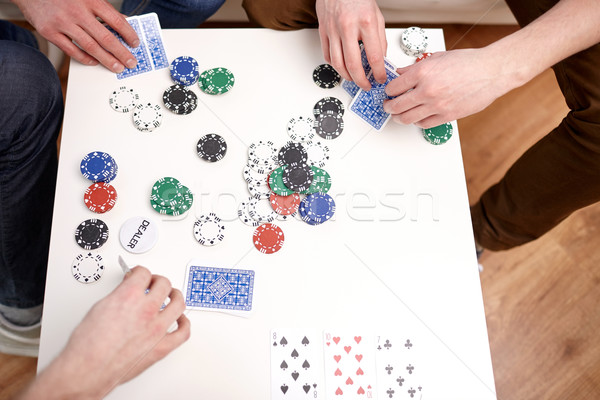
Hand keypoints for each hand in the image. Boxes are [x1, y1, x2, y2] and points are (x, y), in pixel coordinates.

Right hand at [12, 0, 138, 71]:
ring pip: (91, 47)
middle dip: (121, 53)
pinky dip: (85, 58)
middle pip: (106, 37)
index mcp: (90, 0)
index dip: (128, 34)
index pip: (116, 20)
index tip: (135, 43)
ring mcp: (63, 22)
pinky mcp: (50, 32)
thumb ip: (104, 9)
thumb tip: (125, 22)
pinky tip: (94, 62)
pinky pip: (72, 50)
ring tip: (117, 67)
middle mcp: (77, 11)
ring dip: (107, 60)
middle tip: (131, 62)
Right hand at [21, 267, 189, 399]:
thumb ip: (118, 295)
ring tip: (171, 295)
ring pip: (178, 304)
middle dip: (157, 280)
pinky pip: (183, 332)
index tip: (139, 274)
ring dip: (175, 296)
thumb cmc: (88, 345)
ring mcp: (157, 329)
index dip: (140, 272)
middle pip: (164, 284)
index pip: (143, 273)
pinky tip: (180, 320)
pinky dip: (184, 323)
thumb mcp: (99, 307)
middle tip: (153, 282)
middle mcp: (147, 310)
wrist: (88, 370)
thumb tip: (125, 293)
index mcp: (130, 296)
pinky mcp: (162, 347)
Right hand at [315, 0, 386, 89]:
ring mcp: (333, 30)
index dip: (378, 72)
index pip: (374, 56)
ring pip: (338, 64)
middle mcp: (348, 27)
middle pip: (353, 64)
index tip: (380, 78)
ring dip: (347, 76)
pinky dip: (335, 66)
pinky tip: (342, 67)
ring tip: (354, 79)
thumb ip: (380, 39)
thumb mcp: (377, 16)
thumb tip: (380, 60)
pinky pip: (327, 56)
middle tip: (366, 85)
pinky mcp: (323, 32)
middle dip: (361, 80)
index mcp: (366, 22)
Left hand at [383, 49, 512, 127]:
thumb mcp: (437, 57)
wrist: (491, 71)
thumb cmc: (468, 62)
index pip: (394, 87)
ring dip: (399, 118)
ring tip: (398, 115)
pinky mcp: (446, 115)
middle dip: (388, 107)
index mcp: (422, 72)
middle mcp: (427, 90)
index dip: (388, 91)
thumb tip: (400, 72)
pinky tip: (417, 117)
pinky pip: (423, 124)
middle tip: (387, 106)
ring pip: (407, 118)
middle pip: (396, 106)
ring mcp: (436, 105)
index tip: (388, 92)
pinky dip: (417, 122)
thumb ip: (415, 67)